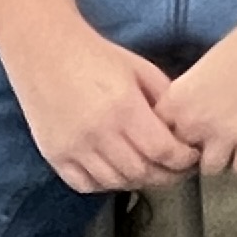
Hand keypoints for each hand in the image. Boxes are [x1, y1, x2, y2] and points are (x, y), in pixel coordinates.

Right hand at [2, 17, 199, 194]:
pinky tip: (117, 172)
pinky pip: (85, 184)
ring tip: (150, 171)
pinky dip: (105, 184)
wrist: (45, 51)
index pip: (163, 151)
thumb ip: (165, 100)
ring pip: (115, 182)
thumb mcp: (141, 70)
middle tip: (177, 169)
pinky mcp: (54, 154)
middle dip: (167, 175)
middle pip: (141, 172)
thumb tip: (185, 128)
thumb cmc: (97, 57)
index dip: (183, 160)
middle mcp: (98, 132)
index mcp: (125, 108)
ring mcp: (73, 147)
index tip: (192, 157)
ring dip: (137, 182)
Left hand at [160, 12, 236, 179]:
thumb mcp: (199, 73)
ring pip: (210, 169)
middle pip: (181, 159)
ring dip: (220, 158)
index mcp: (175, 100)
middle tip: (210, 140)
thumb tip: (181, 132)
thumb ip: (184, 104)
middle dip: (194, 153)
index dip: (171, 141)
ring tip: (232, 141)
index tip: (183, 139)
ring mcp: (225, 132)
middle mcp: (194, 120)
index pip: (156, 139)